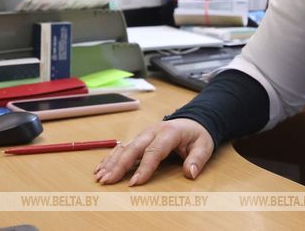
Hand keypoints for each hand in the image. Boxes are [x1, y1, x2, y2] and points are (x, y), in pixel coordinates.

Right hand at [94, 118, 213, 185]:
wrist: (192, 120)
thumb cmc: (197, 135)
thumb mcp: (204, 146)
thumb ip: (197, 159)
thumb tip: (190, 173)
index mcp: (169, 132)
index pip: (154, 151)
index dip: (144, 167)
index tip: (135, 183)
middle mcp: (153, 131)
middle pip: (133, 148)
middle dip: (119, 165)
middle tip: (107, 181)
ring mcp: (144, 134)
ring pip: (124, 147)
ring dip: (111, 162)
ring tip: (100, 176)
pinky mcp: (139, 138)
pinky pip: (122, 147)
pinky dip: (110, 157)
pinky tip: (101, 168)